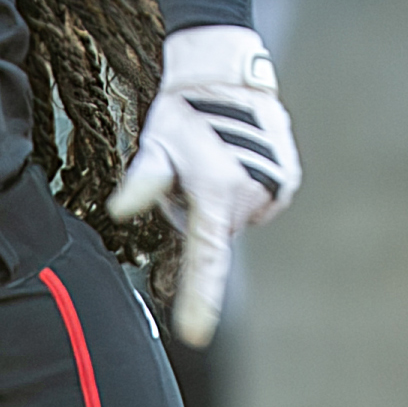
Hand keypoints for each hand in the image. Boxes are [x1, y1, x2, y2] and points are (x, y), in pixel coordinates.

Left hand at [107, 26, 299, 346]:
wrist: (226, 73)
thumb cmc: (184, 110)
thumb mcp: (157, 144)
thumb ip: (144, 181)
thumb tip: (119, 210)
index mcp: (216, 192)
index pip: (205, 259)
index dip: (199, 298)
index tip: (195, 334)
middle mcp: (251, 194)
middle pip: (214, 233)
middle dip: (196, 214)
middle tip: (187, 174)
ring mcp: (275, 188)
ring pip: (234, 217)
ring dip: (220, 199)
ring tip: (212, 159)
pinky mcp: (287, 180)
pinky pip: (255, 201)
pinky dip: (242, 188)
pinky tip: (234, 157)